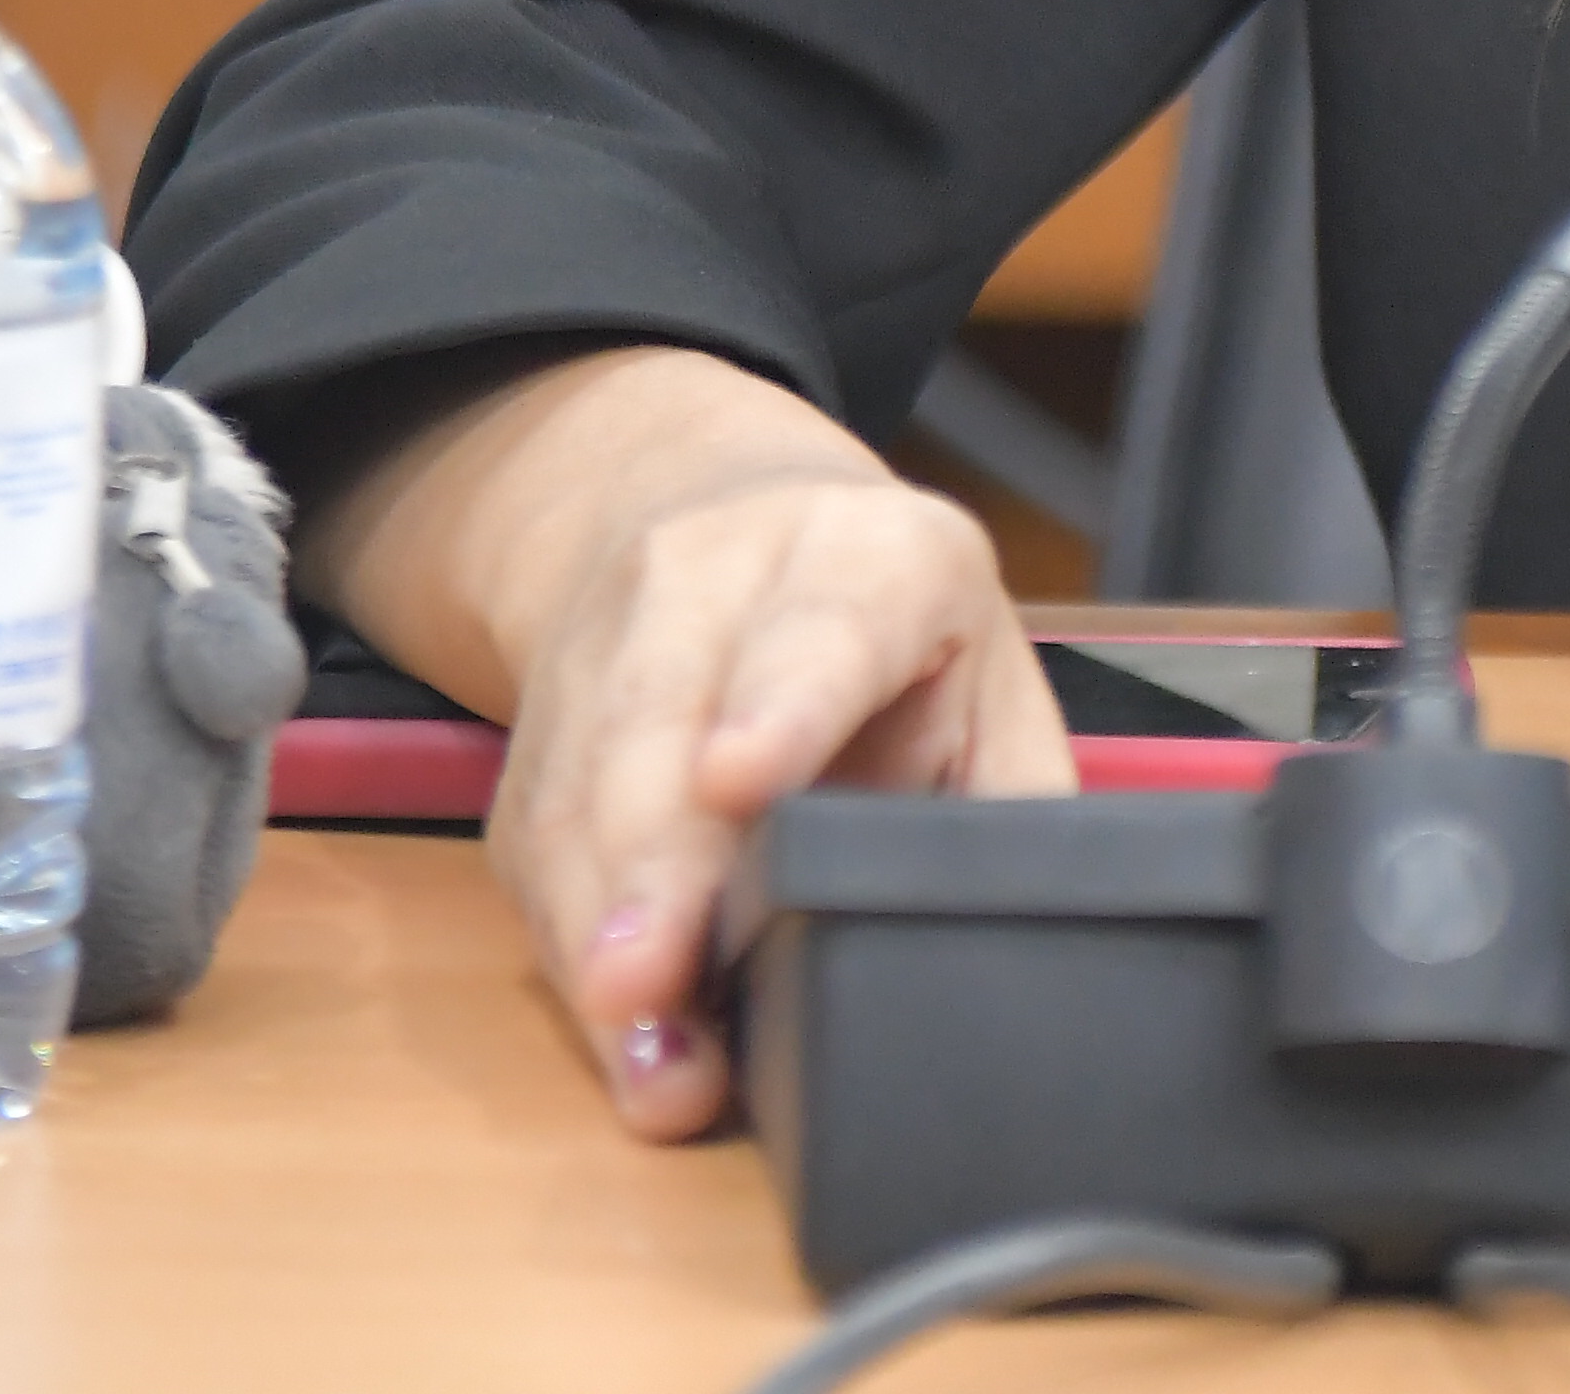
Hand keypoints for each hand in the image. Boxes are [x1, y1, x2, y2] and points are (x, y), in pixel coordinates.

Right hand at [299, 342, 1072, 1137]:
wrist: (722, 513)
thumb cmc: (894, 627)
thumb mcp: (985, 673)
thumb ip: (1009, 795)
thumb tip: (1031, 930)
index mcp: (867, 552)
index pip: (824, 626)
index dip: (783, 706)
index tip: (736, 781)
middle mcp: (715, 577)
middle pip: (666, 720)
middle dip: (656, 866)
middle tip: (647, 986)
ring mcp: (607, 644)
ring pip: (584, 792)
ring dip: (602, 933)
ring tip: (642, 1056)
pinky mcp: (539, 737)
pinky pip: (537, 850)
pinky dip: (574, 948)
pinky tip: (613, 1032)